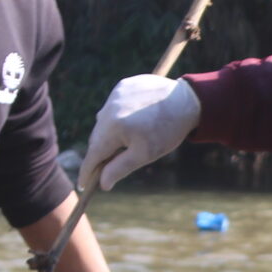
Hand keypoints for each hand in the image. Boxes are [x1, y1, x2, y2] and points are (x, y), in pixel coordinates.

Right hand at [83, 76, 199, 190]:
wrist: (187, 101)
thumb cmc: (167, 130)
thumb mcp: (144, 154)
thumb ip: (119, 168)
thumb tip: (102, 184)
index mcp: (114, 126)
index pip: (94, 153)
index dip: (87, 171)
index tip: (83, 185)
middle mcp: (110, 107)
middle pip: (97, 137)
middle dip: (100, 153)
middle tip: (106, 168)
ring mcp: (115, 94)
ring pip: (103, 120)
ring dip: (108, 133)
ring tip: (126, 140)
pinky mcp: (123, 86)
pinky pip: (113, 106)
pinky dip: (117, 116)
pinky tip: (132, 121)